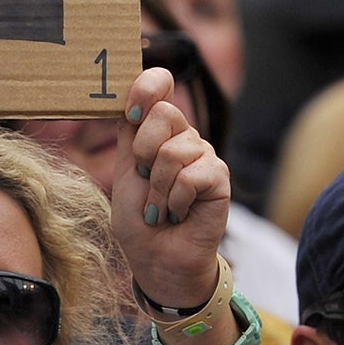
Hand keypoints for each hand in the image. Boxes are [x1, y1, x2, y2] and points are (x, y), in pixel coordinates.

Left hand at [112, 67, 229, 310]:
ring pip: (174, 151)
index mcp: (157, 130)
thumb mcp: (124, 174)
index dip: (145, 87)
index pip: (159, 84)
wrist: (159, 261)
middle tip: (144, 180)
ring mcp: (204, 155)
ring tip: (160, 209)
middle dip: (143, 152)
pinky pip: (192, 176)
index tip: (129, 112)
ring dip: (157, 190)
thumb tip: (127, 99)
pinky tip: (179, 213)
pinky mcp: (219, 178)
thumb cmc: (140, 222)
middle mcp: (183, 137)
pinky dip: (176, 201)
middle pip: (165, 113)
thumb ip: (129, 137)